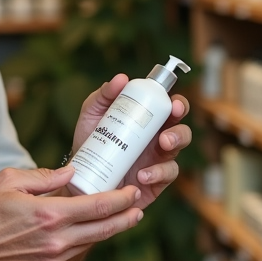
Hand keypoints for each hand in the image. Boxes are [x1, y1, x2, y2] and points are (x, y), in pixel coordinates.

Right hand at [0, 166, 141, 260]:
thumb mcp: (9, 181)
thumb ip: (44, 177)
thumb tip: (71, 173)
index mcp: (49, 214)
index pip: (97, 207)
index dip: (120, 199)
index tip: (132, 191)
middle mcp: (55, 239)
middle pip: (104, 229)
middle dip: (126, 217)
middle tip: (139, 207)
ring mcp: (51, 257)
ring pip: (92, 242)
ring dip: (110, 230)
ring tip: (123, 218)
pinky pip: (75, 251)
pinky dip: (88, 239)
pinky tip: (92, 230)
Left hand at [69, 75, 191, 209]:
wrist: (80, 177)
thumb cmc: (90, 143)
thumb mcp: (92, 114)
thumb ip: (104, 95)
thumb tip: (121, 79)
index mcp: (147, 120)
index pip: (169, 108)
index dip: (178, 104)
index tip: (173, 104)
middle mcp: (157, 139)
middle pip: (182, 130)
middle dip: (180, 130)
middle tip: (165, 133)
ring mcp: (158, 160)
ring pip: (179, 152)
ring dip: (174, 147)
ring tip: (161, 146)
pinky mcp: (155, 181)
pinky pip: (167, 175)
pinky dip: (158, 173)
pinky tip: (142, 175)